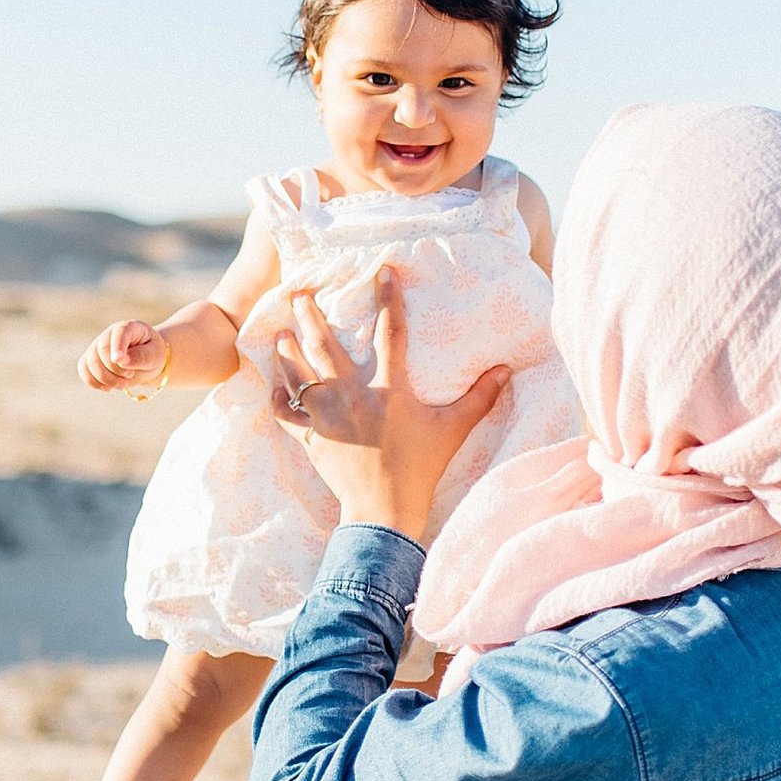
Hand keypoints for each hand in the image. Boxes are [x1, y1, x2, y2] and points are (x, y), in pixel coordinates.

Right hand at [80, 320, 169, 393]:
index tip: (120, 361)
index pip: (119, 332)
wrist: (146, 362)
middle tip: (129, 376)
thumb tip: (120, 360)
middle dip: (115, 369)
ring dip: (105, 379)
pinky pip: (83, 369)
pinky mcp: (91, 359)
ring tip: (122, 384)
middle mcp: (110, 334)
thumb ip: (140, 357)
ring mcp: (97, 345)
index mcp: (129, 327)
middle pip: (102, 350)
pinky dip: (93, 382)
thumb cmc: (152, 355)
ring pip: (90, 362)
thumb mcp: (154, 356)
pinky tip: (108, 388)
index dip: (117, 347)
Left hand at [270, 267, 510, 541]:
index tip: (382, 271)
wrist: (384, 510)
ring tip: (280, 334)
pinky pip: (284, 414)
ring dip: (287, 351)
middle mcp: (351, 395)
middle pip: (323, 345)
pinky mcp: (310, 438)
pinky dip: (276, 399)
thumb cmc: (420, 468)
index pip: (390, 332)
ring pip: (297, 374)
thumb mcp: (453, 430)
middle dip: (309, 317)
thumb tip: (507, 370)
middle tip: (299, 294)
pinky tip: (273, 387)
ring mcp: (325, 416)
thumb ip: (479, 398)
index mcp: (387, 388)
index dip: (388, 299)